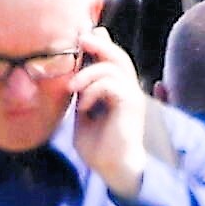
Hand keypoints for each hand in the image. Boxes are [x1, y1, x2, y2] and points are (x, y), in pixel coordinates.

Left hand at [55, 44, 152, 192]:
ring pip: (115, 66)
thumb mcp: (83, 112)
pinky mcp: (131, 105)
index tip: (80, 37)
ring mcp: (132, 96)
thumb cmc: (98, 146)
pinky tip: (83, 107)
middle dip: (99, 45)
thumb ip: (81, 91)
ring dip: (89, 73)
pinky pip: (112, 85)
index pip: (113, 58)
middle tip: (81, 39)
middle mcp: (129, 89)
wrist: (112, 168)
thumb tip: (73, 74)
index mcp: (119, 89)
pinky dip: (93, 91)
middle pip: (119, 56)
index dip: (99, 44)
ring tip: (72, 87)